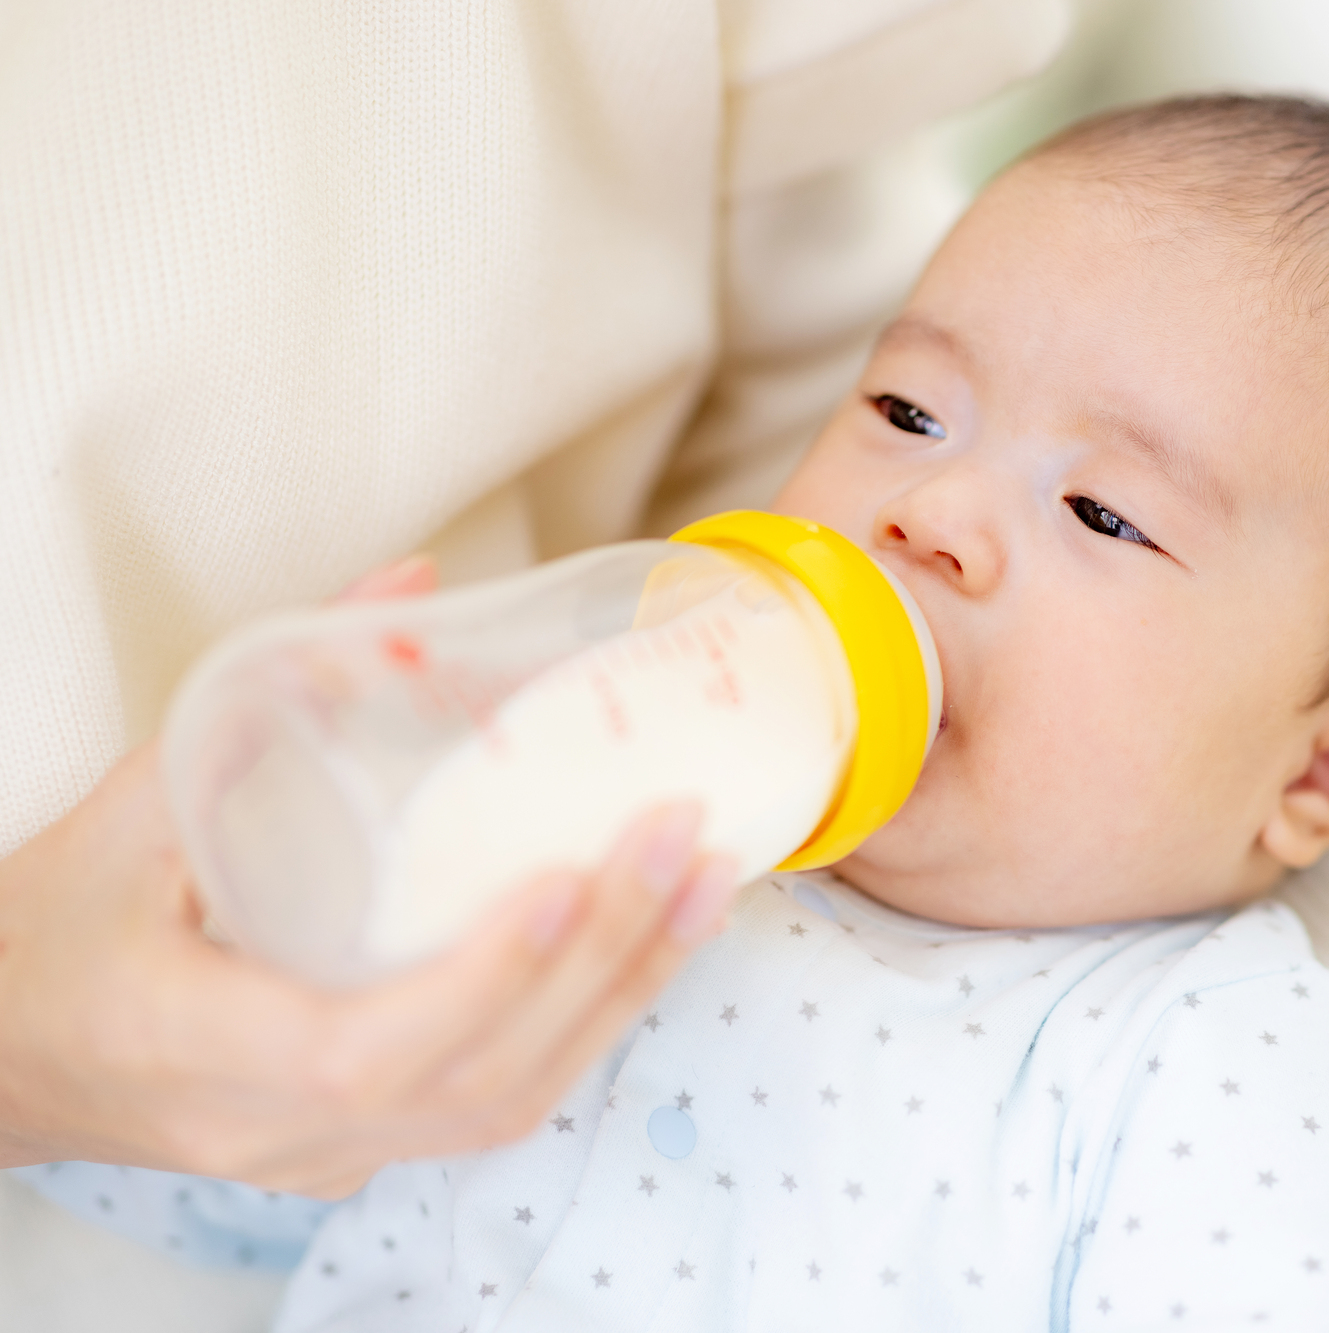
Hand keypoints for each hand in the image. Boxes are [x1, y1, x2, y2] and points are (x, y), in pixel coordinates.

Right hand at [0, 557, 738, 1197]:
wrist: (2, 1051)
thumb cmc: (55, 928)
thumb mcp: (131, 803)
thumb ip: (274, 695)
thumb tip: (414, 583)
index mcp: (187, 1043)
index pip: (359, 1047)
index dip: (478, 974)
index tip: (566, 879)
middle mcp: (270, 1127)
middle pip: (471, 1079)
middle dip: (598, 961)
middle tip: (684, 838)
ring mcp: (323, 1155)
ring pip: (503, 1103)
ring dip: (619, 994)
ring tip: (707, 885)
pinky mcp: (362, 1148)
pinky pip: (495, 1104)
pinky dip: (585, 1021)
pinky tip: (651, 944)